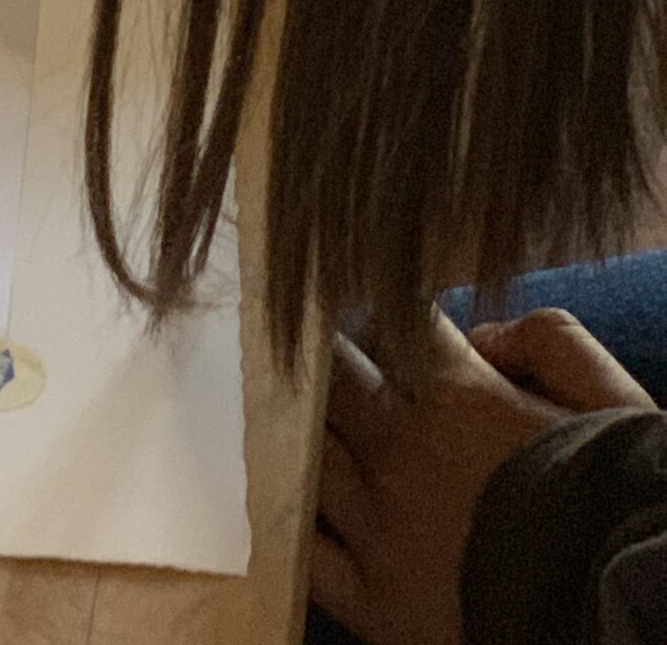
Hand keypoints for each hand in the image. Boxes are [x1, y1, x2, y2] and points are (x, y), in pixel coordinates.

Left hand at [314, 309, 655, 644]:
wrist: (631, 619)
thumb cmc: (624, 507)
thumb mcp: (614, 402)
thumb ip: (553, 342)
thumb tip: (484, 337)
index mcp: (456, 397)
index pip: (390, 322)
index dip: (383, 312)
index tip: (374, 309)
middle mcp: (402, 455)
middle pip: (327, 378)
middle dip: (325, 359)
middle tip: (321, 355)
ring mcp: (380, 532)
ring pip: (304, 454)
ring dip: (301, 431)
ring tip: (295, 419)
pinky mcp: (372, 606)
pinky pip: (305, 552)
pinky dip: (295, 520)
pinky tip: (292, 503)